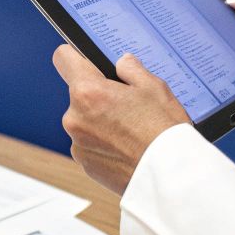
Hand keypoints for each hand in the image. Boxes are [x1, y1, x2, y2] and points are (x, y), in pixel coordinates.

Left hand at [54, 46, 190, 195]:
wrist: (170, 177)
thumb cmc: (164, 133)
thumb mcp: (154, 88)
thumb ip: (132, 69)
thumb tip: (122, 63)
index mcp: (88, 92)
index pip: (63, 58)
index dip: (75, 56)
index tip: (85, 61)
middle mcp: (74, 118)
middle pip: (79, 94)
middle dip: (98, 96)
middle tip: (127, 105)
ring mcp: (77, 144)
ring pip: (85, 121)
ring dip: (100, 122)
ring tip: (131, 131)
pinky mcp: (85, 164)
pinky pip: (90, 145)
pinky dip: (104, 145)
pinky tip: (128, 148)